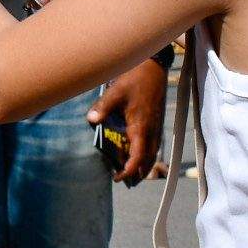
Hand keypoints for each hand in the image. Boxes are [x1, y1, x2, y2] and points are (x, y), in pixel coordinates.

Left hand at [92, 58, 167, 183]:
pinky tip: (136, 151)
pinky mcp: (156, 122)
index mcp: (141, 127)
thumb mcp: (115, 92)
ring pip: (153, 153)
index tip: (118, 177)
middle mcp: (151, 130)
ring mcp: (156, 127)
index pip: (138, 156)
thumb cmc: (134, 79)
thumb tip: (91, 121)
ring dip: (143, 164)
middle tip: (122, 179)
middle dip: (137, 172)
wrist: (153, 68)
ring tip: (130, 172)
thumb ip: (103, 107)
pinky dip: (146, 153)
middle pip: (148, 159)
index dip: (130, 169)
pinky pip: (154, 144)